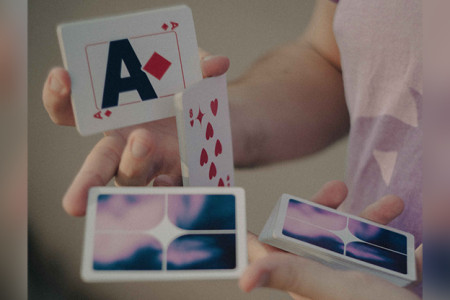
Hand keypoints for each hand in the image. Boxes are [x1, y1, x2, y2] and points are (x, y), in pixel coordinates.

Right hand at [42, 50, 228, 215]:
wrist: (221, 121)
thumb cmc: (188, 94)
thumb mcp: (191, 72)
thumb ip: (197, 64)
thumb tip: (216, 63)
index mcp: (116, 116)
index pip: (73, 111)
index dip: (59, 97)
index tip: (62, 75)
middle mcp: (125, 145)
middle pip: (97, 164)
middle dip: (85, 181)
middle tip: (73, 202)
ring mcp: (151, 164)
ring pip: (130, 178)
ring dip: (132, 164)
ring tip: (143, 141)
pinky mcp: (178, 175)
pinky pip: (169, 188)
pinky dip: (166, 187)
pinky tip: (165, 180)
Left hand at [240, 180, 421, 299]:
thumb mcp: (334, 289)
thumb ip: (293, 275)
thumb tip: (243, 278)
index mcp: (304, 278)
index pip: (268, 250)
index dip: (254, 232)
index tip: (238, 205)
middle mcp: (324, 277)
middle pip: (311, 233)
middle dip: (324, 208)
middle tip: (339, 188)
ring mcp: (354, 278)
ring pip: (351, 237)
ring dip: (372, 217)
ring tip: (394, 203)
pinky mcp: (383, 280)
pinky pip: (385, 250)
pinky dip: (398, 239)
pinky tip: (413, 232)